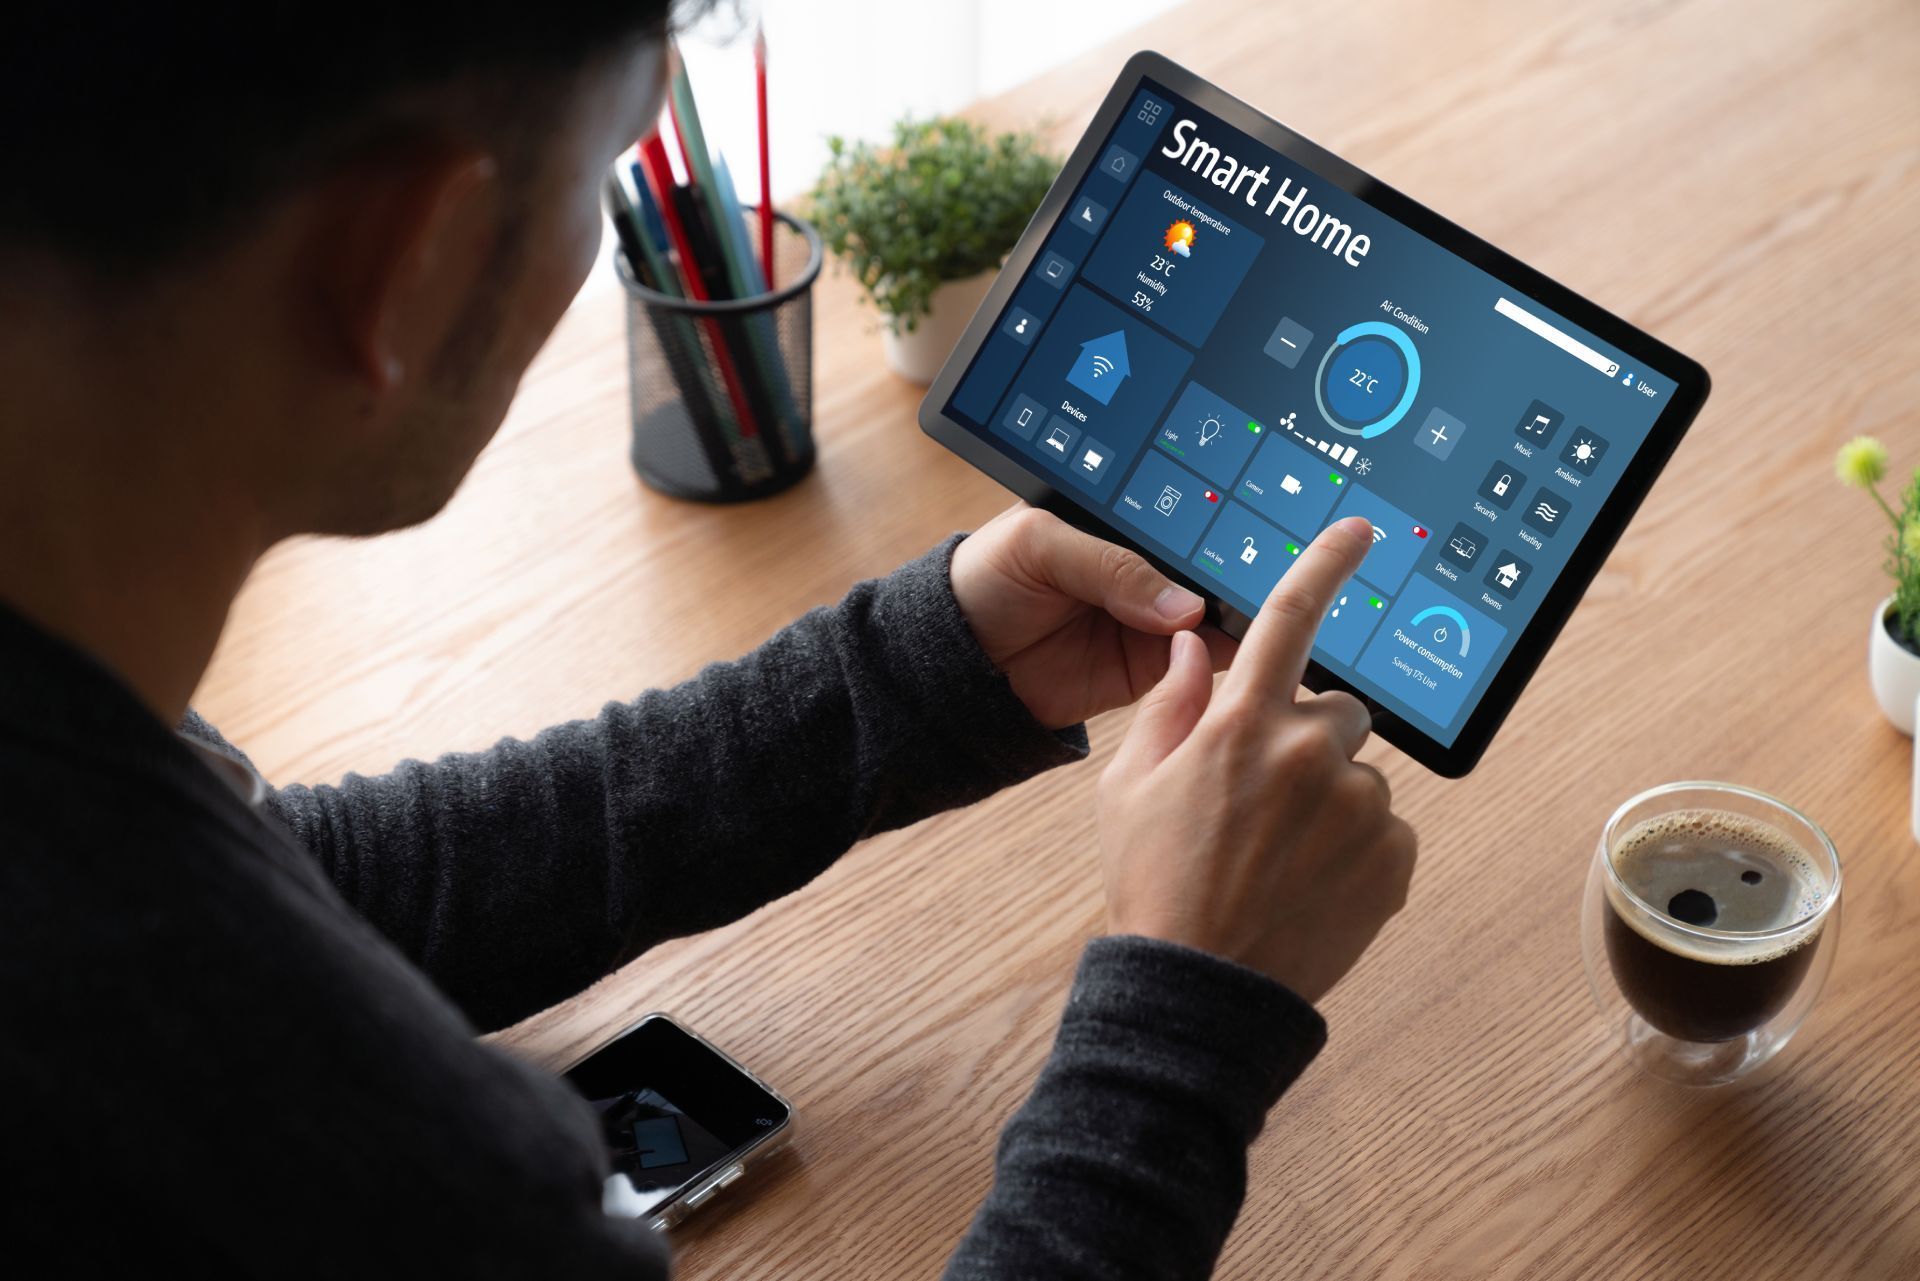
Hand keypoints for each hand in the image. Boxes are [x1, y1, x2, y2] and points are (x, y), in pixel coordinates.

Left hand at [950, 504, 1238, 729]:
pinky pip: (1196, 664)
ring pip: (1212, 616)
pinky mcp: (1146, 667)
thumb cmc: (982, 581)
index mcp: (1119, 522)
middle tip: (1267, 582)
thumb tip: (1184, 605)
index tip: (1254, 534)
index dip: (1215, 523)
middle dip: (1236, 575)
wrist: (950, 662)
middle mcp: (1141, 568)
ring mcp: (1148, 619)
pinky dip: (1221, 661)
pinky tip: (1245, 652)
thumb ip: (1108, 566)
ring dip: (1237, 619)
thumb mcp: (1038, 547)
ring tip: (1263, 617)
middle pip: (1205, 568)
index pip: (1180, 516)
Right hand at [1096, 515, 1417, 1002]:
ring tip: (1279, 856)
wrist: (1200, 990)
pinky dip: (1356, 847)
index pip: (1291, 620)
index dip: (1326, 565)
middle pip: (1337, 708)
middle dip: (1308, 736)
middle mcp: (1309, 753)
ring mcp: (1360, 807)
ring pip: (1360, 773)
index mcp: (1242, 725)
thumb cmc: (1154, 884)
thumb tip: (1198, 645)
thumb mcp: (1131, 786)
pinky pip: (1386, 827)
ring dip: (1331, 796)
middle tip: (1263, 797)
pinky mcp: (1394, 857)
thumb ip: (1171, 703)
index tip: (1360, 532)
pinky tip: (1309, 884)